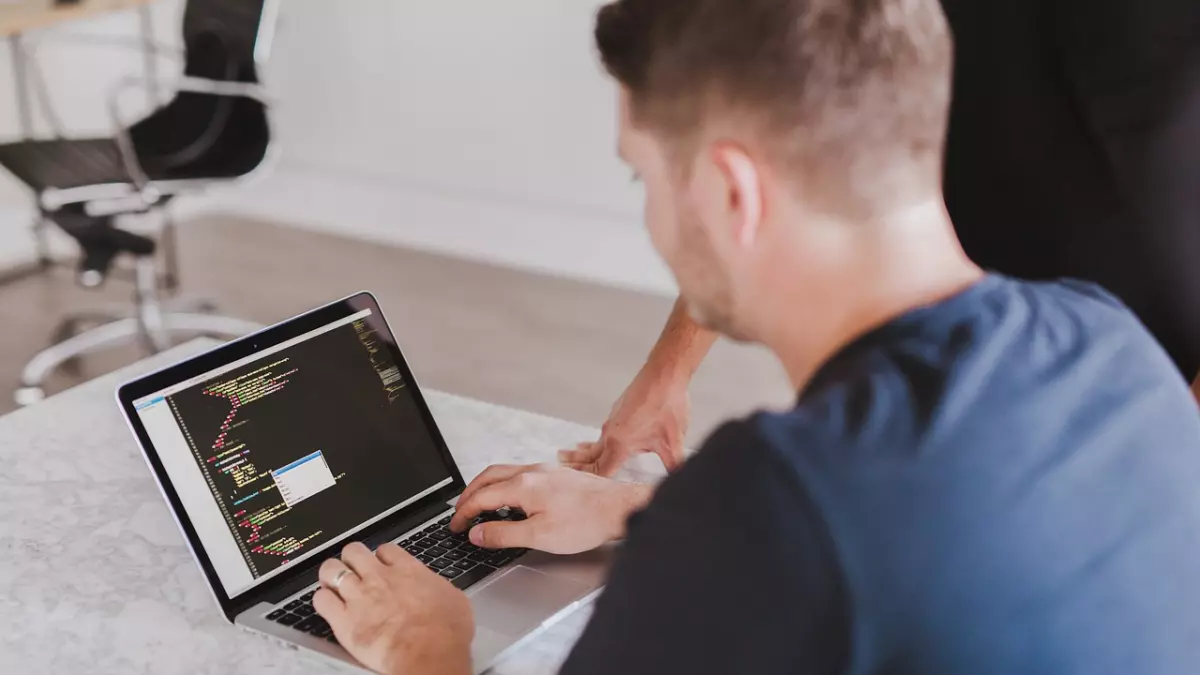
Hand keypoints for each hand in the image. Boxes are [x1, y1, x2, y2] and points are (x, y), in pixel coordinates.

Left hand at [314, 542, 472, 674]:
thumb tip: (437, 590)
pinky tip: (328, 605)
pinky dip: (322, 600)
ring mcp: (359, 597)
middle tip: (354, 569)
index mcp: (407, 570)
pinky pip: (321, 600)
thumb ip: (435, 587)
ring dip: (331, 574)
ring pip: (331, 570)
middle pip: (354, 551)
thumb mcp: (453, 599)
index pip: (385, 549)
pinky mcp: (343, 620)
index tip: (382, 564)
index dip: (381, 556)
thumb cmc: (445, 631)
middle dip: (352, 559)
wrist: (428, 652)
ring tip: (334, 583)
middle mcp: (379, 578)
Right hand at [449, 464, 652, 553]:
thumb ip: (504, 534)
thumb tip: (478, 533)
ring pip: (504, 472)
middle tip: (460, 512)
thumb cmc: (586, 522)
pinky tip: (512, 499)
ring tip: (480, 504)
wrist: (620, 508)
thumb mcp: (539, 535)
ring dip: (486, 487)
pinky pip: (520, 474)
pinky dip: (504, 485)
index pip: (481, 497)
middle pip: (488, 477)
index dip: (464, 513)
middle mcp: (532, 472)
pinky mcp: (557, 475)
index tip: (456, 526)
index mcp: (523, 486)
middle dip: (469, 495)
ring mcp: (545, 470)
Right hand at [559, 366, 689, 475]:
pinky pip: (604, 431)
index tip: (581, 492)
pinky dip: (597, 439)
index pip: (601, 471)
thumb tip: (679, 482)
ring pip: (595, 442)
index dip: (591, 483)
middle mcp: (611, 433)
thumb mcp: (673, 442)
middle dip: (576, 465)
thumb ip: (675, 466)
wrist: (664, 374)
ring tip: (570, 453)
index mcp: (619, 444)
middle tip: (560, 469)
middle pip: (590, 456)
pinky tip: (601, 440)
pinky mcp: (619, 411)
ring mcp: (614, 420)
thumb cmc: (667, 404)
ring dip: (584, 451)